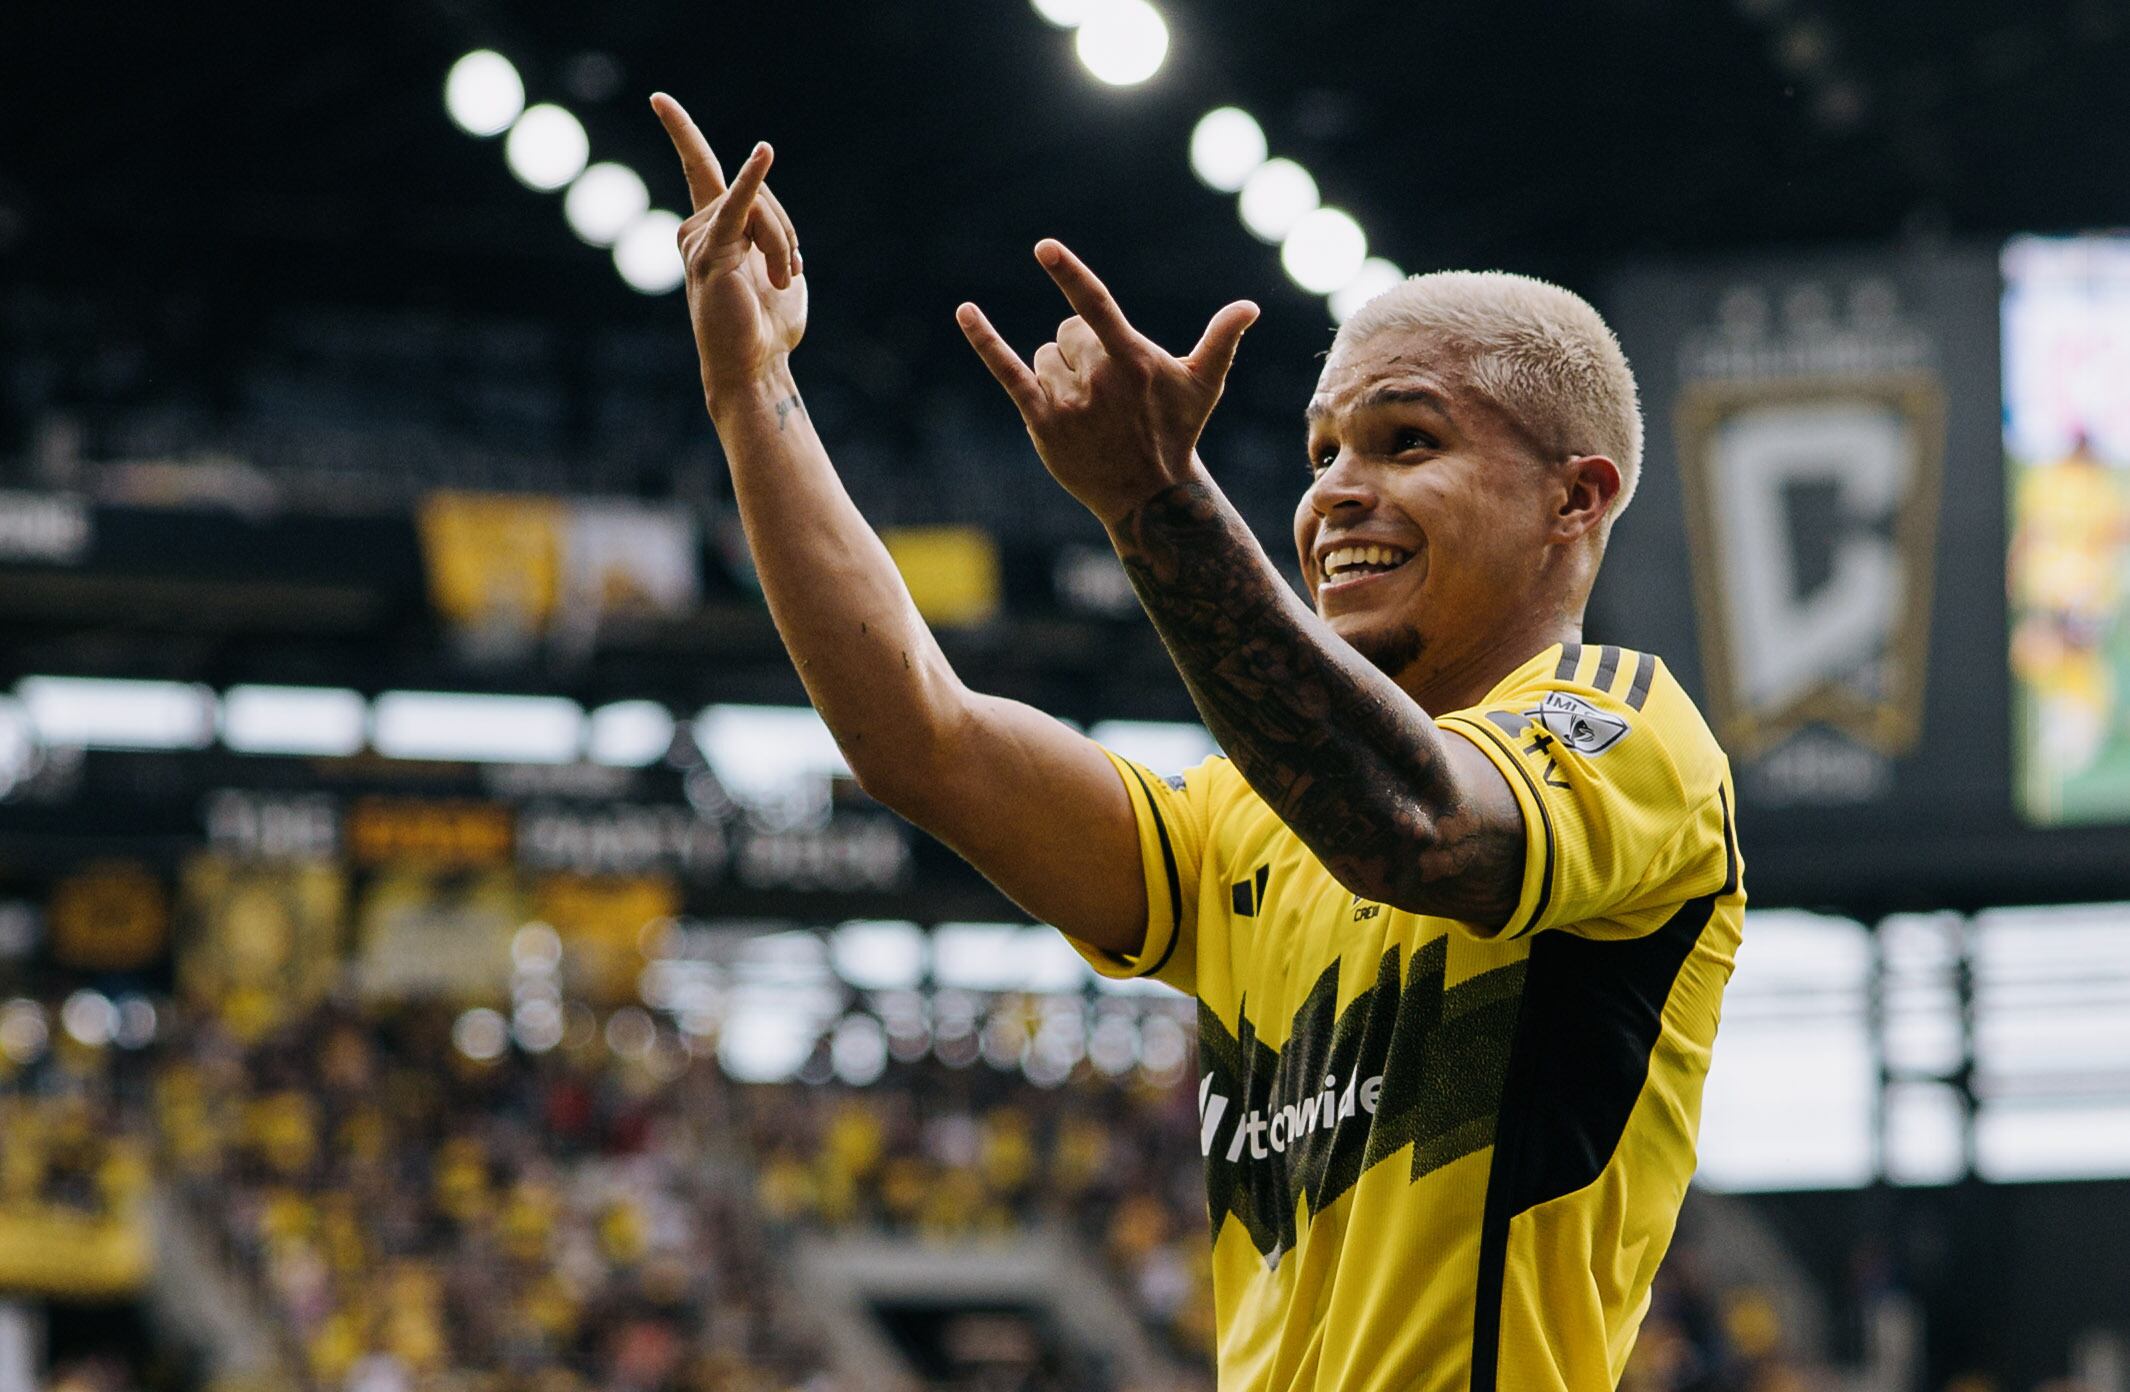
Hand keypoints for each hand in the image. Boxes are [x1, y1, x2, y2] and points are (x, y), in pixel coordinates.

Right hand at [651, 93, 805, 416]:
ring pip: (758, 208)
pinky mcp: (710, 254)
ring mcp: (697, 239)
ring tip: (783, 282)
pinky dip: (752, 179)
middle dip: (784, 231)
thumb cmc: (766, 327)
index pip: (697, 168)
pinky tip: (763, 152)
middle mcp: (694, 228)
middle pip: (756, 193)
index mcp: (711, 227)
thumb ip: (774, 234)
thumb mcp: (780, 269)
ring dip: (784, 246)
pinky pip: (739, 206)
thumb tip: (776, 224)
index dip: (680, 132)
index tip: (658, 99)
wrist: (754, 368)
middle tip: (792, 273)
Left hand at [958, 241, 1257, 526]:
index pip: (1095, 306)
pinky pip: (1007, 372)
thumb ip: (1222, 340)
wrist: (1148, 495)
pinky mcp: (1043, 423)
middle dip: (1082, 351)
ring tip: (1087, 408)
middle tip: (1107, 390)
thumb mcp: (1204, 384)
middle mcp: (1098, 379)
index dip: (1069, 275)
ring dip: (1059, 372)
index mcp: (1133, 360)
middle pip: (1067, 334)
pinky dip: (985, 339)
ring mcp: (1068, 403)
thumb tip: (1250, 306)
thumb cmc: (1177, 431)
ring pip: (1044, 357)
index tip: (1043, 247)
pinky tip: (965, 311)